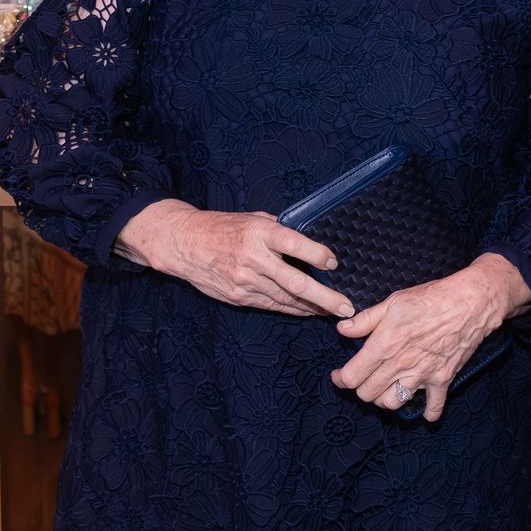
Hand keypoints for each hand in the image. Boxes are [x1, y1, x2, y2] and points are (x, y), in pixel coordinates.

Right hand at [116, 200, 354, 318]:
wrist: (184, 244)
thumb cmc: (222, 227)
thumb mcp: (252, 218)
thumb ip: (279, 229)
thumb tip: (309, 238)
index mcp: (259, 233)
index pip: (294, 244)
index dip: (317, 255)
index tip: (334, 263)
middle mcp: (254, 258)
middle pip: (296, 283)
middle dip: (325, 298)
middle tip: (346, 306)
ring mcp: (245, 281)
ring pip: (286, 300)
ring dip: (312, 308)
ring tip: (334, 312)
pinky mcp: (239, 297)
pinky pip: (272, 305)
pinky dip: (292, 309)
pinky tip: (308, 311)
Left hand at [332, 254, 529, 420]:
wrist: (471, 302)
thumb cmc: (431, 298)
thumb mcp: (394, 302)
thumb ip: (366, 320)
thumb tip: (342, 329)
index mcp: (384, 344)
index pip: (353, 376)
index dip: (341, 379)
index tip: (340, 375)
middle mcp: (401, 364)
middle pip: (368, 394)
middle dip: (361, 389)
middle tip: (363, 379)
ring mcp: (422, 375)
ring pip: (392, 403)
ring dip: (385, 400)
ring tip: (386, 388)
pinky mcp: (442, 379)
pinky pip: (433, 407)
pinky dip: (428, 412)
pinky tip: (423, 410)